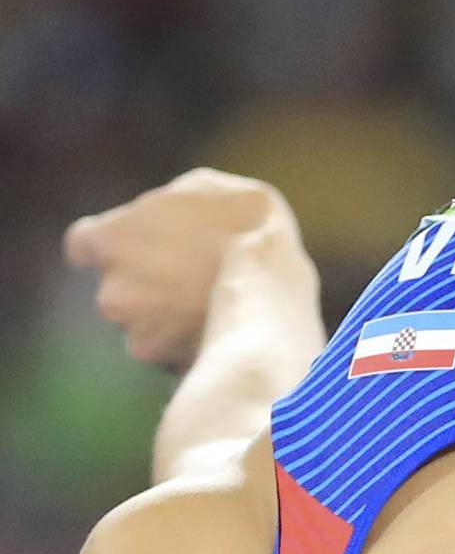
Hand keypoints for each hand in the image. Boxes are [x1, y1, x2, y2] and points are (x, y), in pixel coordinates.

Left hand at [63, 169, 314, 370]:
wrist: (273, 291)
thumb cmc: (243, 230)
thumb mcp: (205, 189)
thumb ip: (167, 205)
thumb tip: (168, 214)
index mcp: (109, 240)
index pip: (83, 246)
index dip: (113, 248)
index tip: (135, 251)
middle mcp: (111, 292)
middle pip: (119, 290)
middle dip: (148, 287)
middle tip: (193, 279)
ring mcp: (138, 334)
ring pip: (145, 327)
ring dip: (169, 321)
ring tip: (215, 310)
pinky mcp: (168, 365)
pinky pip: (173, 356)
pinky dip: (191, 348)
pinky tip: (224, 334)